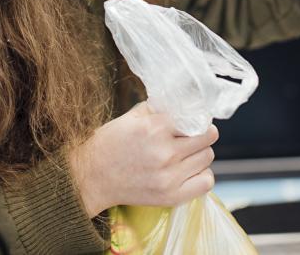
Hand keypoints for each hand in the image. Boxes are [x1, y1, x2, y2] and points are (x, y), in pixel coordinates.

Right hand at [66, 102, 217, 216]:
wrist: (92, 176)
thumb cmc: (110, 143)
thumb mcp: (131, 117)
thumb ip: (158, 108)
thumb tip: (183, 103)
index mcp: (154, 128)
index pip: (195, 118)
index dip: (196, 116)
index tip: (194, 118)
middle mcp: (165, 153)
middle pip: (206, 137)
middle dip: (201, 132)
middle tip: (192, 133)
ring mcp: (169, 177)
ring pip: (207, 157)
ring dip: (200, 152)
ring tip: (187, 152)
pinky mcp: (171, 196)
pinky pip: (206, 182)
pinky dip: (202, 174)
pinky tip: (189, 169)